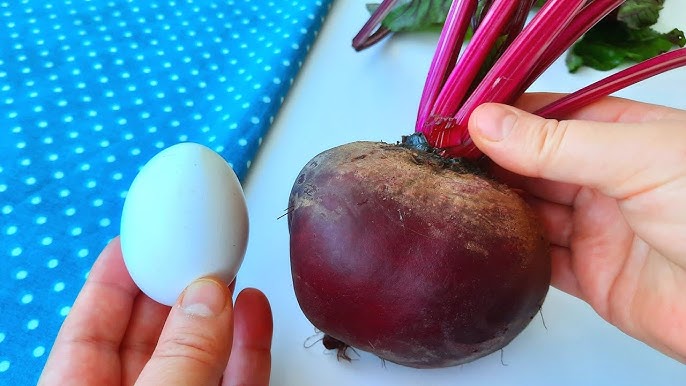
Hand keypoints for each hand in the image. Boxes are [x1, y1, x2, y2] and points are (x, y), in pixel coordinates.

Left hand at [38, 237, 272, 384]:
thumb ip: (180, 357)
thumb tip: (207, 296)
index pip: (90, 328)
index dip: (114, 278)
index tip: (137, 236)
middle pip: (150, 332)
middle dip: (176, 284)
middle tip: (198, 244)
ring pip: (200, 354)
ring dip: (220, 310)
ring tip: (232, 269)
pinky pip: (235, 378)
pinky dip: (249, 345)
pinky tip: (254, 311)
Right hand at [468, 93, 685, 362]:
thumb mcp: (638, 160)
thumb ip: (557, 144)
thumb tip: (490, 121)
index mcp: (626, 138)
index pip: (551, 117)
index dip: (505, 117)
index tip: (462, 121)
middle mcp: (609, 181)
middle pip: (535, 165)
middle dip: (493, 161)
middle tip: (447, 159)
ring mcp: (599, 229)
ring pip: (532, 211)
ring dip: (498, 205)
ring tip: (457, 195)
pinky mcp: (591, 277)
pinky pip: (541, 259)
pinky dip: (513, 251)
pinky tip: (488, 237)